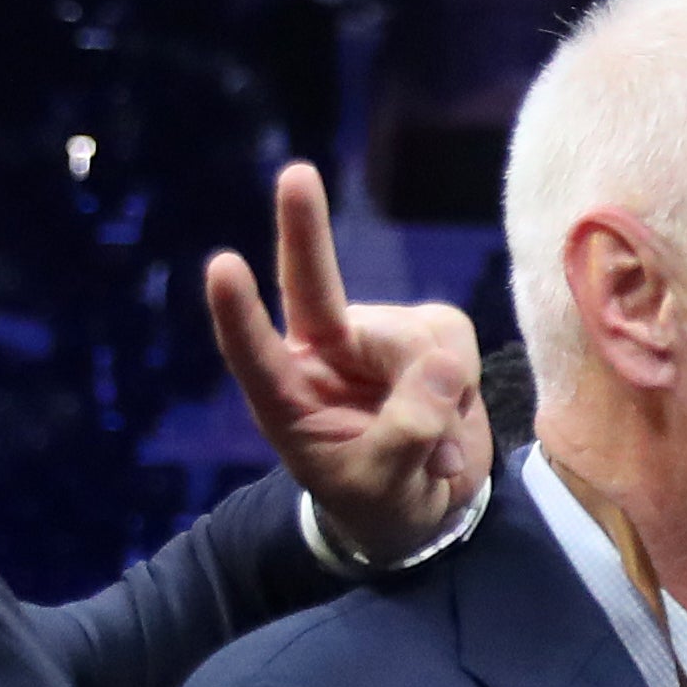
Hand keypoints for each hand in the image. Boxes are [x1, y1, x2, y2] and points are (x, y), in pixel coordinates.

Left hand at [204, 162, 490, 564]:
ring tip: (432, 451)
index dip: (239, 312)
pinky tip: (449, 427)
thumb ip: (404, 435)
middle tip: (296, 175)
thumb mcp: (379, 487)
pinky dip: (464, 391)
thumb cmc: (377, 504)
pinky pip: (454, 340)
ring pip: (418, 336)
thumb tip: (443, 371)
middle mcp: (325, 351)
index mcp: (286, 396)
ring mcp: (378, 339)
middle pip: (314, 284)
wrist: (426, 511)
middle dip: (304, 228)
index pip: (255, 351)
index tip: (222, 266)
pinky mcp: (430, 337)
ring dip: (440, 397)